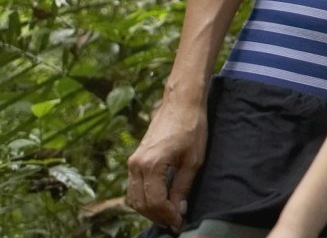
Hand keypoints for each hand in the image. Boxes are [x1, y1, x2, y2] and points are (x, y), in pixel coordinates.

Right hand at [125, 90, 206, 226]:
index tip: (179, 222)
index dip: (167, 215)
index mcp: (151, 165)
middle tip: (173, 222)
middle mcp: (136, 165)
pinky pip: (133, 187)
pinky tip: (159, 201)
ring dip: (148, 209)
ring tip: (167, 215)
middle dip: (157, 216)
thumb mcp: (193, 160)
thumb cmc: (191, 128)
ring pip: (134, 197)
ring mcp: (133, 162)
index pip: (155, 202)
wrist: (181, 103)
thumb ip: (183, 186)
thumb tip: (179, 209)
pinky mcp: (135, 159)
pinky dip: (143, 198)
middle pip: (140, 203)